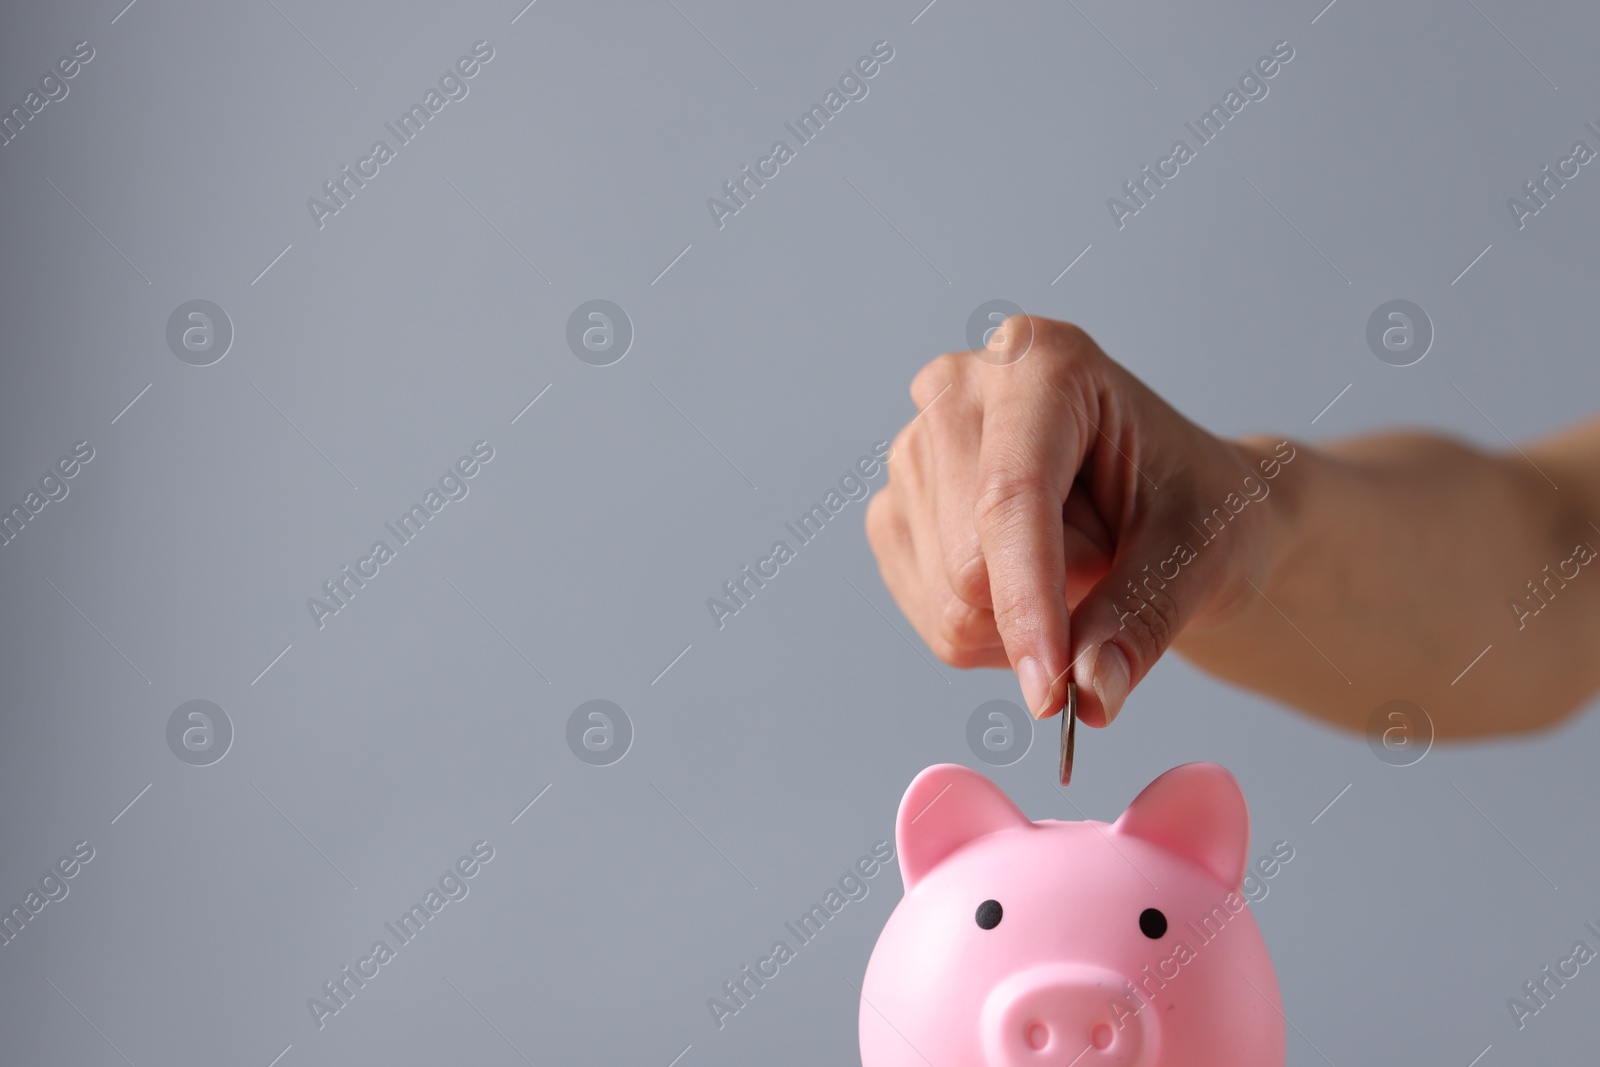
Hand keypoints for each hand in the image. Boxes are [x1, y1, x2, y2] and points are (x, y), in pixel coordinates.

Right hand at [866, 316, 1292, 726]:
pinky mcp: (895, 511)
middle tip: (1111, 564)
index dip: (1026, 600)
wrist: (1174, 505)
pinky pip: (932, 620)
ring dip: (1024, 620)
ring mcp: (912, 450)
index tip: (1051, 693)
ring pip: (948, 602)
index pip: (1011, 498)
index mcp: (1042, 362)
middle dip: (1049, 604)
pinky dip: (993, 635)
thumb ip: (1143, 618)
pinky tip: (1032, 584)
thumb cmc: (1197, 507)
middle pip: (969, 563)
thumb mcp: (1201, 555)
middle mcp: (959, 389)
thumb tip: (1091, 694)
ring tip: (1075, 564)